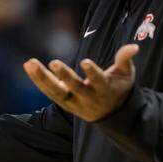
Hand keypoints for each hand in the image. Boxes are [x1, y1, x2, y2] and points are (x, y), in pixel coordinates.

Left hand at [23, 44, 138, 121]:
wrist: (111, 114)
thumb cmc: (118, 88)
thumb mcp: (126, 75)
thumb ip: (125, 60)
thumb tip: (134, 47)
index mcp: (105, 90)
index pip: (99, 82)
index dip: (93, 73)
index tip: (85, 62)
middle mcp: (89, 98)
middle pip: (75, 88)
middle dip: (65, 76)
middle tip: (54, 62)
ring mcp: (75, 103)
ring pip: (57, 93)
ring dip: (43, 78)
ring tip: (30, 62)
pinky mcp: (64, 103)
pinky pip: (49, 92)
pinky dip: (38, 80)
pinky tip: (28, 66)